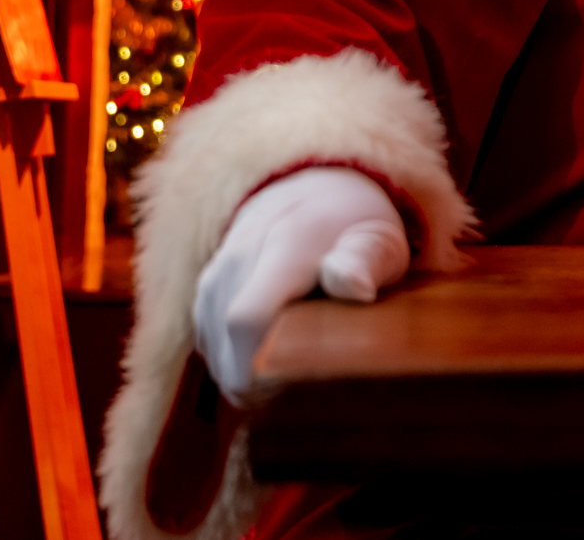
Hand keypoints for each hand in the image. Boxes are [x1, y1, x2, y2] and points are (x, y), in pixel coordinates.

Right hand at [192, 167, 408, 402]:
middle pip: (228, 350)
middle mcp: (238, 259)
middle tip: (308, 390)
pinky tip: (274, 354)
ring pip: (215, 356)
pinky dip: (237, 363)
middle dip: (262, 384)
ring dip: (249, 376)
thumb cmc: (356, 228)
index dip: (264, 369)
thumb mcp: (380, 240)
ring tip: (296, 367)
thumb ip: (367, 261)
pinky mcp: (203, 294)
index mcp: (285, 246)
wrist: (312, 193)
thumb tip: (355, 287)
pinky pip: (211, 348)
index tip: (301, 386)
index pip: (247, 319)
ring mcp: (214, 277)